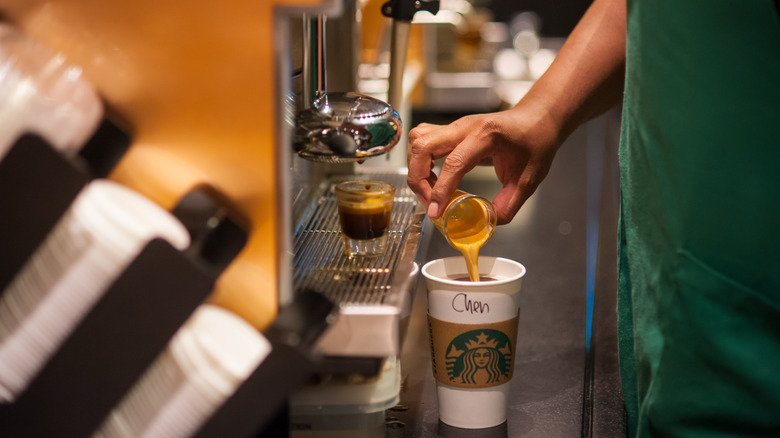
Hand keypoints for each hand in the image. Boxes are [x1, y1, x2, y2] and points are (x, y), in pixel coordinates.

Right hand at [407, 101, 562, 224]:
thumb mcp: (529, 178)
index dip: (440, 190)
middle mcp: (465, 126)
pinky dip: (420, 161)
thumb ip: (508, 204)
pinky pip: (423, 140)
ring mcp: (455, 126)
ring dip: (417, 168)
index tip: (435, 212)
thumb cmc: (535, 142)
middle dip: (418, 178)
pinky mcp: (451, 131)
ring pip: (418, 140)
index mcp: (486, 134)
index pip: (453, 162)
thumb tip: (488, 222)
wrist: (536, 120)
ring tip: (431, 190)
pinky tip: (434, 177)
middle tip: (429, 202)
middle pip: (423, 145)